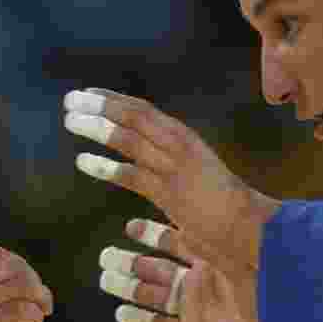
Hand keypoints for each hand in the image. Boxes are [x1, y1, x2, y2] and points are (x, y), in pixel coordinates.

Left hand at [63, 88, 280, 272]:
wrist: (252, 228)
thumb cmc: (229, 209)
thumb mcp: (198, 179)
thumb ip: (174, 169)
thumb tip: (151, 168)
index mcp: (186, 140)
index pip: (145, 112)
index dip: (116, 102)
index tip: (91, 93)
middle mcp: (180, 147)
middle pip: (134, 117)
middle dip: (100, 105)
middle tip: (70, 99)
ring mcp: (175, 169)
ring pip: (129, 139)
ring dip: (97, 126)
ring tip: (70, 119)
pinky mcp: (170, 193)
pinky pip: (131, 175)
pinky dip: (105, 166)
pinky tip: (82, 161)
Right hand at [96, 221, 267, 321]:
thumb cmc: (265, 278)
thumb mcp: (232, 246)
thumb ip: (206, 229)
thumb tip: (184, 196)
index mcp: (213, 253)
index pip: (177, 237)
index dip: (151, 233)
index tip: (128, 226)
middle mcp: (203, 277)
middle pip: (159, 266)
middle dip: (132, 261)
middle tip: (105, 256)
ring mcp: (198, 306)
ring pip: (155, 295)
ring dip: (129, 287)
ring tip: (104, 279)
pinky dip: (141, 320)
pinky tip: (119, 313)